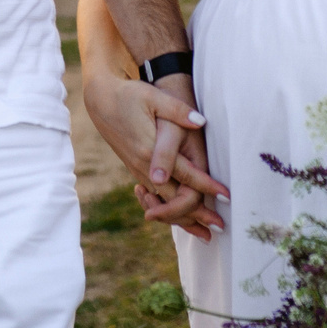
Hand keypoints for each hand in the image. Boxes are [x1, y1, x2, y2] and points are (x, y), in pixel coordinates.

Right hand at [83, 71, 226, 240]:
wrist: (100, 100)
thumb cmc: (128, 96)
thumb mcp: (153, 98)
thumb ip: (177, 111)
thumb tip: (200, 121)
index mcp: (149, 150)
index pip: (184, 174)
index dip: (207, 186)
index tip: (226, 196)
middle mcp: (142, 165)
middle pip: (174, 197)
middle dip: (198, 214)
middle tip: (220, 227)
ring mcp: (137, 169)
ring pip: (162, 202)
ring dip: (184, 218)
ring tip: (204, 232)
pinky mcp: (135, 169)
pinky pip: (154, 196)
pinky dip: (169, 210)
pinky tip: (181, 218)